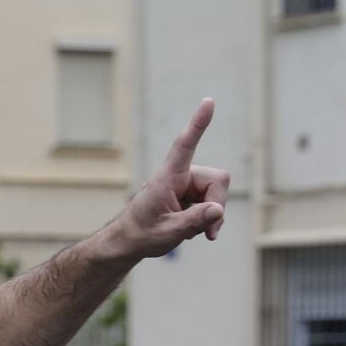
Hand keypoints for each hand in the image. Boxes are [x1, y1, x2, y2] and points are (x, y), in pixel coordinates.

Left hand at [113, 98, 228, 258]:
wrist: (128, 243)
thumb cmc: (141, 235)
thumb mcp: (168, 232)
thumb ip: (193, 221)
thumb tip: (218, 210)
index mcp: (167, 178)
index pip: (184, 146)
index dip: (197, 125)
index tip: (207, 102)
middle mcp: (179, 176)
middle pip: (218, 180)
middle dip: (217, 206)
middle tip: (209, 234)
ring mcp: (186, 185)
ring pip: (217, 194)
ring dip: (211, 216)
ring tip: (191, 232)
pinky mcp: (190, 195)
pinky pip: (212, 203)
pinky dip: (208, 218)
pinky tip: (192, 229)